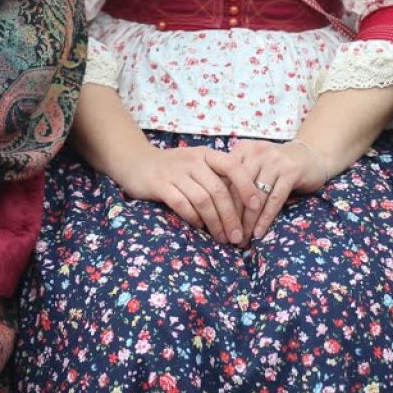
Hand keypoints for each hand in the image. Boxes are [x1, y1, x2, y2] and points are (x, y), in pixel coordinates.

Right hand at [114, 144, 245, 245]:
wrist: (137, 162)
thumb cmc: (174, 167)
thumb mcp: (197, 164)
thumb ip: (216, 177)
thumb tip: (243, 205)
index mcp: (206, 154)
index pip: (233, 166)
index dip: (246, 186)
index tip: (255, 206)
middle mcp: (193, 161)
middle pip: (219, 190)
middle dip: (231, 216)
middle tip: (237, 236)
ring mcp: (175, 172)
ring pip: (203, 199)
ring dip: (215, 222)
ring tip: (222, 238)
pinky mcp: (160, 185)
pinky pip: (182, 204)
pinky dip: (194, 218)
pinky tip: (200, 228)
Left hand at [221, 138, 335, 241]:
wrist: (311, 155)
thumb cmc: (276, 166)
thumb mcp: (254, 165)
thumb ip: (236, 179)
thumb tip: (215, 208)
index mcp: (243, 149)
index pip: (225, 179)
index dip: (219, 204)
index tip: (216, 225)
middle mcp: (257, 152)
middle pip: (238, 188)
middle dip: (232, 216)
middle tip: (228, 237)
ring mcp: (275, 161)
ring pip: (255, 196)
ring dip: (248, 221)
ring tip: (243, 239)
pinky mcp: (291, 172)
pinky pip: (274, 200)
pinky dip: (265, 219)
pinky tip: (258, 232)